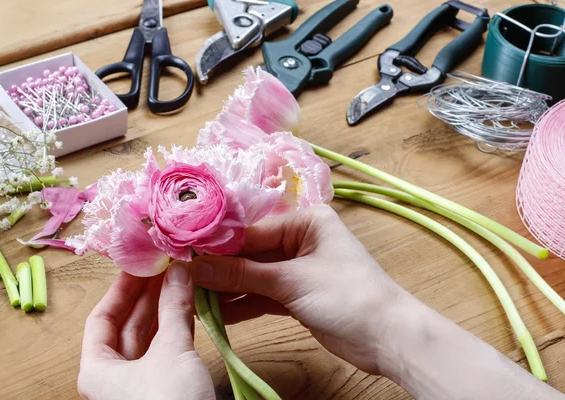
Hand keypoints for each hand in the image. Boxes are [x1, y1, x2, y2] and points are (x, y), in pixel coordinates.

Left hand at [78, 265, 214, 399]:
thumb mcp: (172, 350)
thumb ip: (174, 308)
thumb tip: (179, 270)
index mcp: (98, 371)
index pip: (101, 319)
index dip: (121, 289)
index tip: (140, 265)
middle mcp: (113, 378)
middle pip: (126, 327)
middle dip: (148, 296)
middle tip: (167, 268)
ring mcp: (138, 385)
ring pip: (148, 340)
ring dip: (164, 311)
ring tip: (180, 282)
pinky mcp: (164, 390)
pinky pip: (165, 353)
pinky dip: (175, 331)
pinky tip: (189, 310)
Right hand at [185, 204, 406, 373]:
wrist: (387, 337)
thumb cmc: (347, 295)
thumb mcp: (291, 281)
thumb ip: (242, 275)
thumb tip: (196, 268)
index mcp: (306, 221)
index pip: (252, 231)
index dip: (218, 246)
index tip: (185, 256)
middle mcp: (301, 240)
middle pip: (251, 254)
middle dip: (221, 270)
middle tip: (185, 280)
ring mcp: (298, 269)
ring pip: (255, 276)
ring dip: (229, 290)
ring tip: (194, 299)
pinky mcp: (298, 295)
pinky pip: (264, 295)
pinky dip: (244, 304)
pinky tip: (218, 314)